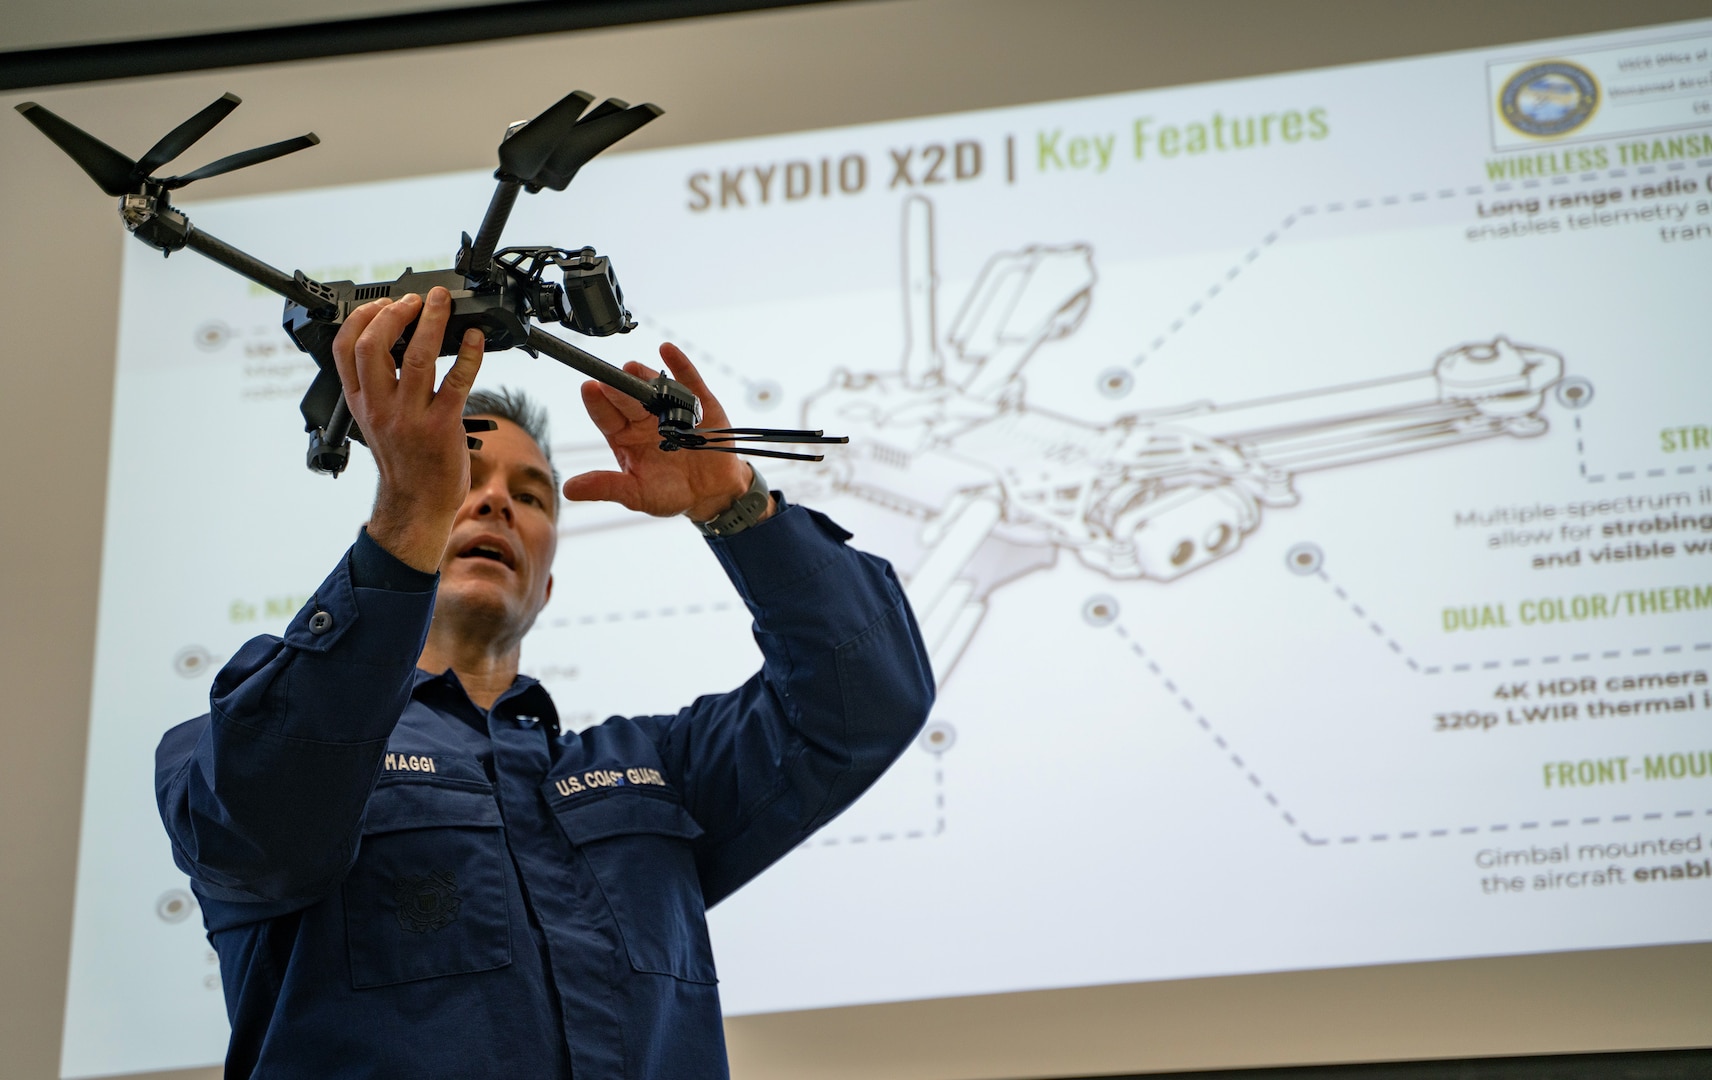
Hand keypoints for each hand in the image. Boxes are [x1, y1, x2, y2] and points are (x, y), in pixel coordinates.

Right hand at [330, 287, 483, 571]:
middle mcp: (380, 407)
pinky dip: (469, 354)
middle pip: (373, 345)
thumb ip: (380, 388)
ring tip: (442, 304)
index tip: (381, 304)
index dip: (361, 317)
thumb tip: (398, 344)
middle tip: (415, 301)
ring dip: (432, 322)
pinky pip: (457, 381)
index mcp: (361, 402)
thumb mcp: (376, 422)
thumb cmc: (404, 462)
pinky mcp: (442, 426)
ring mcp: (410, 417)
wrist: (417, 505)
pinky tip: (476, 339)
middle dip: (394, 312)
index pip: (343, 349)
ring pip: (417, 357)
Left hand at [563, 343, 771, 523]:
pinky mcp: (698, 402)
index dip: (597, 402)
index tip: (589, 388)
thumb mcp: (636, 495)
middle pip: (628, 398)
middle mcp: (643, 417)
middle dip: (618, 388)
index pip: (606, 415)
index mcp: (624, 435)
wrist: (712, 492)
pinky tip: (667, 350)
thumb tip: (568, 490)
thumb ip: (606, 487)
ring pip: (655, 386)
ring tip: (632, 368)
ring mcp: (670, 407)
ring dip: (644, 374)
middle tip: (609, 379)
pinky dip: (680, 364)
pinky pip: (689, 380)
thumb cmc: (670, 492)